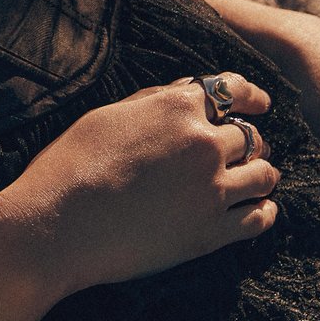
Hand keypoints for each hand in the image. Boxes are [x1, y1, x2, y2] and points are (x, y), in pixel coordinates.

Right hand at [0, 74, 280, 297]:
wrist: (55, 225)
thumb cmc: (68, 166)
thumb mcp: (106, 117)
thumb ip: (152, 103)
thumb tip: (184, 95)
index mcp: (176, 108)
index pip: (233, 89)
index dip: (250, 95)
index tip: (258, 103)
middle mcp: (203, 144)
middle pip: (250, 136)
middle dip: (246, 142)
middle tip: (240, 152)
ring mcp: (212, 189)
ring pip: (264, 175)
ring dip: (257, 174)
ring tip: (246, 181)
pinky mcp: (213, 231)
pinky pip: (261, 218)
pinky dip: (262, 210)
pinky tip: (253, 209)